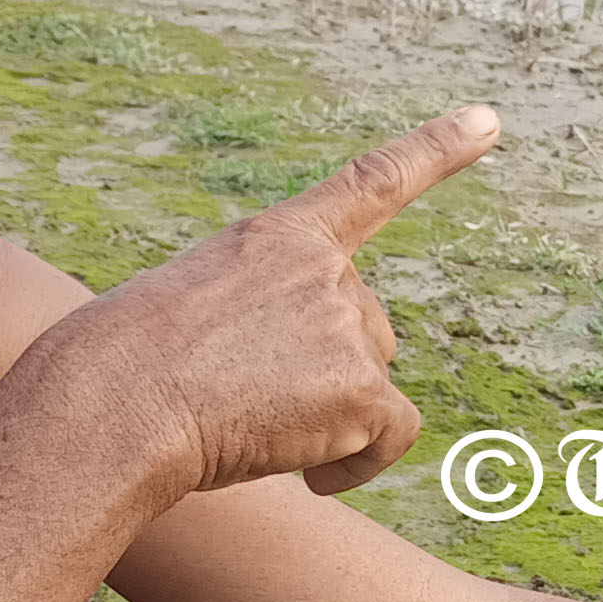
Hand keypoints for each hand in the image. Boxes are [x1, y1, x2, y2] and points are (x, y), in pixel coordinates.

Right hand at [32, 105, 499, 497]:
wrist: (114, 403)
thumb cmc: (119, 373)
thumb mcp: (181, 312)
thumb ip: (256, 319)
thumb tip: (307, 384)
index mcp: (275, 239)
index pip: (370, 184)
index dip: (436, 150)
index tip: (488, 120)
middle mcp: (324, 271)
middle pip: (364, 332)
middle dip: (322, 372)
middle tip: (244, 400)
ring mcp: (346, 325)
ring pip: (369, 387)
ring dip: (326, 418)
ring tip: (249, 428)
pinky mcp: (361, 388)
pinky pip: (390, 437)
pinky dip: (356, 463)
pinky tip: (311, 481)